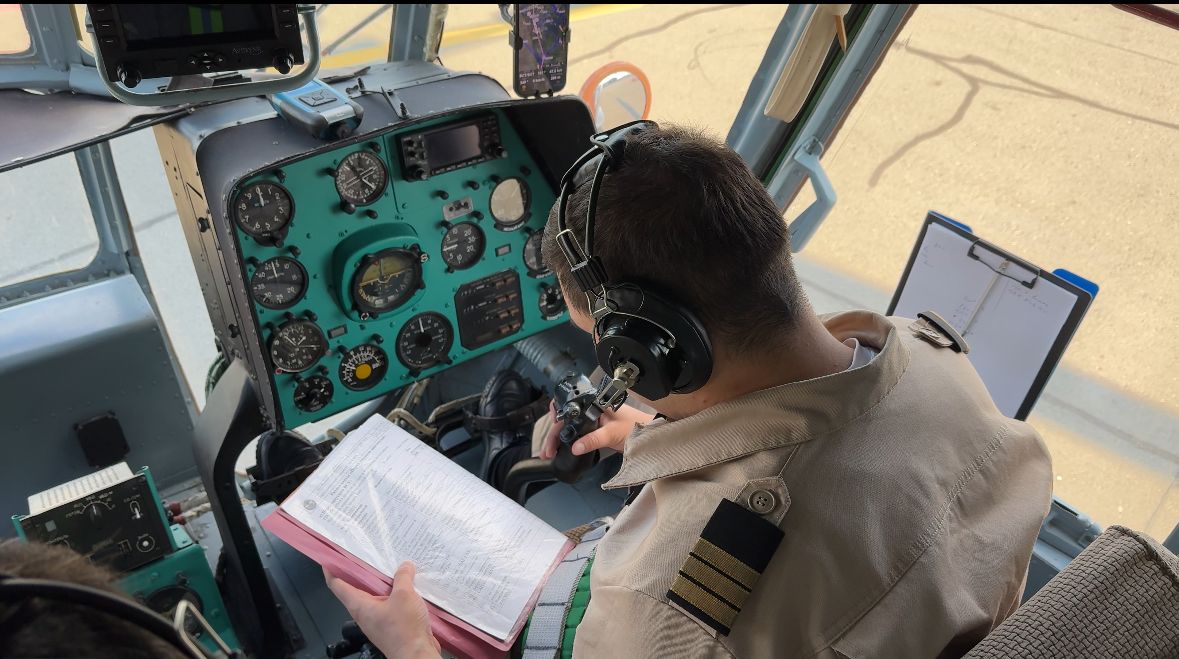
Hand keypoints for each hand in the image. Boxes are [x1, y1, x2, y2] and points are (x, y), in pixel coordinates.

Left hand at [324, 562, 440, 658]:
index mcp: (360, 605)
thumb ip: (403, 577)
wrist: (416, 655)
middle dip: (359, 572)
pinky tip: (406, 586)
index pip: (337, 585)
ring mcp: (377, 620)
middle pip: (355, 589)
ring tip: (390, 566)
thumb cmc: (404, 629)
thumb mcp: (404, 595)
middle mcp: (365, 613)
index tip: (330, 558)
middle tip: (365, 555)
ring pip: (374, 596)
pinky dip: (393, 593)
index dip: (331, 570)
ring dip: (380, 583)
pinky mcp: (390, 625)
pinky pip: (388, 604)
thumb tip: (405, 566)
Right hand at [540, 401, 654, 459]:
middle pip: (566, 420)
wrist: (649, 436)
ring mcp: (593, 420)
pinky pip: (577, 434)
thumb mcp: (612, 434)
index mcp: (594, 404)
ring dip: (558, 440)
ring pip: (569, 428)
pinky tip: (560, 450)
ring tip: (548, 452)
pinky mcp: (595, 430)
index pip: (569, 407)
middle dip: (554, 435)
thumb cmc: (635, 428)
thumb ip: (593, 440)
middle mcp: (591, 410)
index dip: (556, 418)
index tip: (550, 432)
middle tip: (547, 450)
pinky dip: (567, 442)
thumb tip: (574, 447)